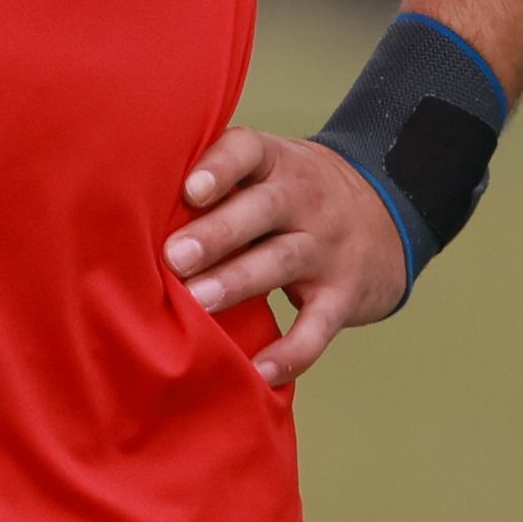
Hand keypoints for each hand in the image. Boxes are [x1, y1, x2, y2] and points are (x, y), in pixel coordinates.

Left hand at [163, 125, 414, 386]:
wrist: (389, 212)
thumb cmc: (294, 193)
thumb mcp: (268, 170)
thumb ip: (218, 182)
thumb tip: (133, 208)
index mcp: (277, 162)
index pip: (249, 151)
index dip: (219, 167)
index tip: (188, 190)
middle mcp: (305, 199)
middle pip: (263, 209)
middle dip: (218, 233)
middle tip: (175, 256)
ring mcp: (328, 248)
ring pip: (284, 260)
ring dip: (240, 281)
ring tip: (199, 302)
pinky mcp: (345, 295)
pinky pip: (318, 326)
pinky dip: (291, 352)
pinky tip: (258, 370)